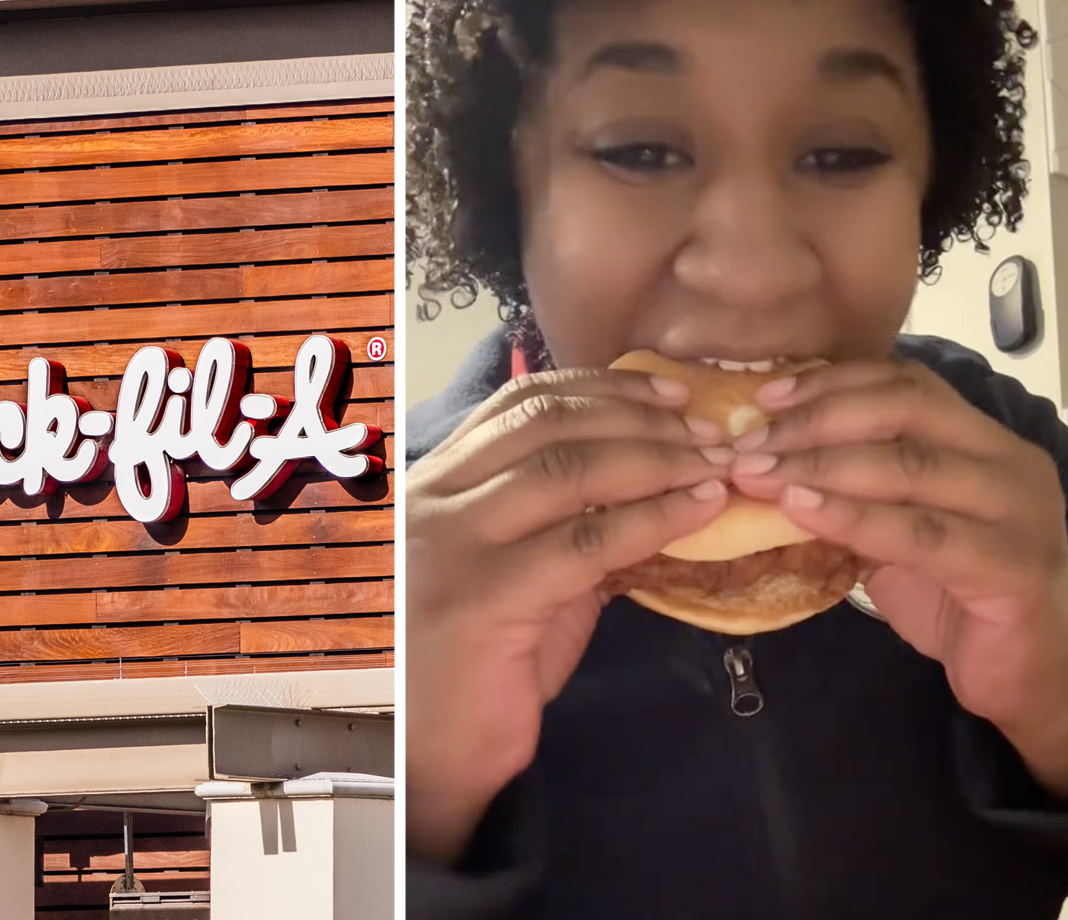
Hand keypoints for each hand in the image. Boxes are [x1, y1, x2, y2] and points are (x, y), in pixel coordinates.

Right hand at [406, 368, 730, 861]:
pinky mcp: (480, 599)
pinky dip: (652, 516)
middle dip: (639, 415)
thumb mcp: (512, 579)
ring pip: (566, 468)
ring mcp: (450, 546)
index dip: (599, 387)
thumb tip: (649, 489)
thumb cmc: (470, 670)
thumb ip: (559, 529)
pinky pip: (582, 542)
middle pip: (546, 423)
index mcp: (434, 486)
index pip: (517, 404)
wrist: (425, 757)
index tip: (669, 390)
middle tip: (712, 425)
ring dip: (657, 457)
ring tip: (718, 463)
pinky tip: (700, 510)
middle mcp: (432, 503)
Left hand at [730, 359, 1067, 789]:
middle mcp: (1006, 462)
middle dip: (815, 420)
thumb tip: (765, 464)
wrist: (1029, 675)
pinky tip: (799, 511)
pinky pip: (921, 533)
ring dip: (818, 465)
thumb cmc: (957, 599)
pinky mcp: (1011, 566)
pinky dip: (853, 517)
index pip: (906, 383)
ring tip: (756, 475)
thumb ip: (854, 492)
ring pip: (908, 466)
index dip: (831, 383)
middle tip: (747, 443)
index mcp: (982, 442)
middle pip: (904, 409)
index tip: (765, 399)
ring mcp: (1016, 512)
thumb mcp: (897, 531)